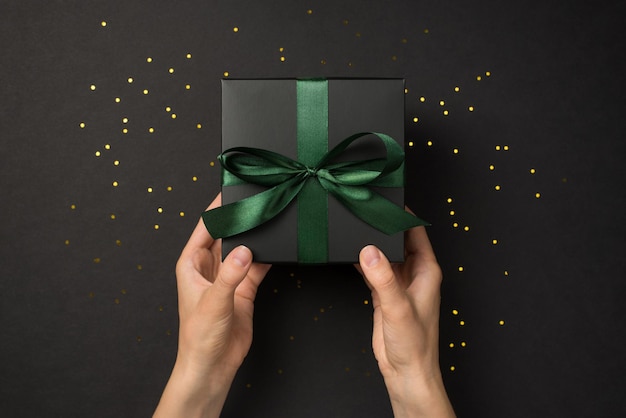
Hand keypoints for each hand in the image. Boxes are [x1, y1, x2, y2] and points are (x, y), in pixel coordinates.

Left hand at [154, 193, 270, 417]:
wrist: (213, 365)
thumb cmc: (199, 336)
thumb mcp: (213, 302)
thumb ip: (231, 275)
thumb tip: (245, 250)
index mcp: (191, 264)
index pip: (205, 228)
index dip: (217, 210)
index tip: (231, 191)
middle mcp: (209, 267)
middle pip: (225, 235)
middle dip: (239, 220)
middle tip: (256, 202)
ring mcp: (228, 278)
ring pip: (242, 249)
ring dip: (253, 238)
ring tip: (268, 220)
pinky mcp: (244, 290)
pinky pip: (256, 267)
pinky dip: (265, 257)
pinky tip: (276, 246)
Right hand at [357, 223, 454, 417]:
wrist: (406, 372)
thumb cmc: (415, 344)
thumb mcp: (398, 307)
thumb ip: (383, 278)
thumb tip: (368, 250)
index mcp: (426, 270)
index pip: (415, 232)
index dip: (402, 215)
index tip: (385, 200)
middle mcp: (413, 273)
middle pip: (397, 240)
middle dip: (382, 226)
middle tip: (364, 210)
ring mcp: (398, 283)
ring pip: (384, 253)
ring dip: (371, 243)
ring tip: (354, 226)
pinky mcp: (383, 294)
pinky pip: (372, 269)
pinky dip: (362, 261)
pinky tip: (349, 252)